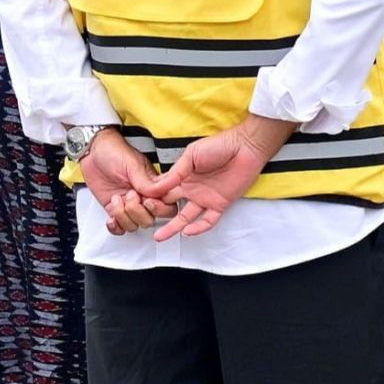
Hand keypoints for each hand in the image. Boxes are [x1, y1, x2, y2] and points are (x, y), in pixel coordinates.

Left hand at [79, 128, 177, 234]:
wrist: (92, 152)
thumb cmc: (114, 151)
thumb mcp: (132, 164)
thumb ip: (146, 181)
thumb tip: (159, 193)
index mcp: (153, 185)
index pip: (167, 205)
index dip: (158, 208)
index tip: (146, 200)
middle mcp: (143, 197)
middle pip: (150, 220)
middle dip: (137, 212)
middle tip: (128, 196)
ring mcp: (128, 204)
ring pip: (134, 226)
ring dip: (123, 216)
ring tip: (117, 199)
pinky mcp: (114, 209)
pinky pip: (119, 228)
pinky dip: (115, 226)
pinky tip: (111, 216)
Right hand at [151, 114, 294, 238]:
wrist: (245, 147)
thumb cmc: (219, 146)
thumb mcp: (191, 155)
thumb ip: (175, 173)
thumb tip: (155, 186)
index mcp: (183, 176)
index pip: (163, 191)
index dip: (151, 198)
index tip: (138, 204)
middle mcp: (192, 189)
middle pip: (171, 206)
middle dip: (157, 214)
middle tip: (144, 220)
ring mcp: (205, 198)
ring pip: (186, 217)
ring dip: (173, 228)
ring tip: (159, 237)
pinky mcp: (220, 205)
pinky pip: (208, 221)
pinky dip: (198, 228)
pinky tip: (186, 231)